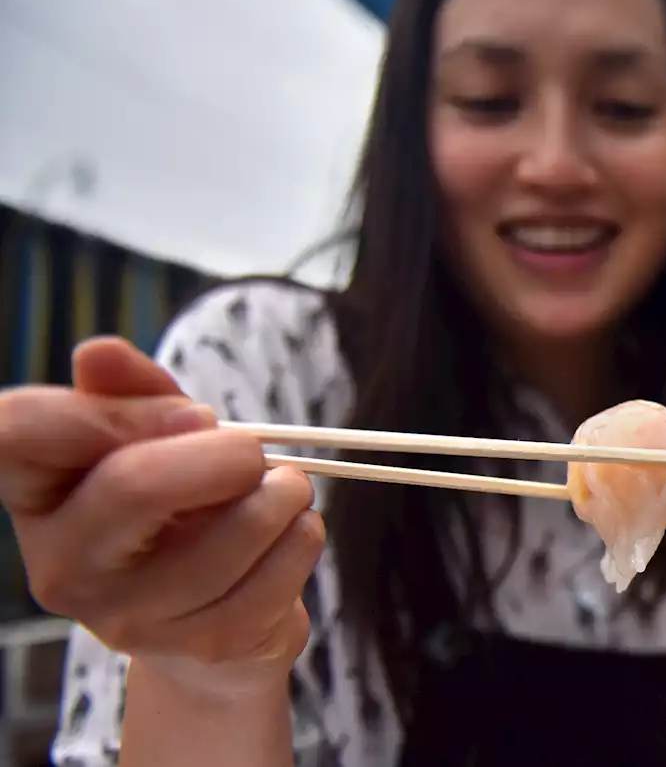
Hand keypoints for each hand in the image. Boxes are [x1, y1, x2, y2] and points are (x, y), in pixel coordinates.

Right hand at [0, 337, 323, 697]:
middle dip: (223, 453)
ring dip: (283, 494)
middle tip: (253, 450)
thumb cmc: (180, 511)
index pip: (16, 432)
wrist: (210, 627)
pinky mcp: (202, 646)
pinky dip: (303, 537)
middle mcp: (63, 564)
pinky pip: (278, 572)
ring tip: (286, 489)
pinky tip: (291, 534)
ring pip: (232, 531)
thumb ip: (134, 393)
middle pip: (134, 484)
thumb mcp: (156, 443)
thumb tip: (98, 353)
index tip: (185, 413)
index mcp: (38, 496)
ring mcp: (130, 616)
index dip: (111, 409)